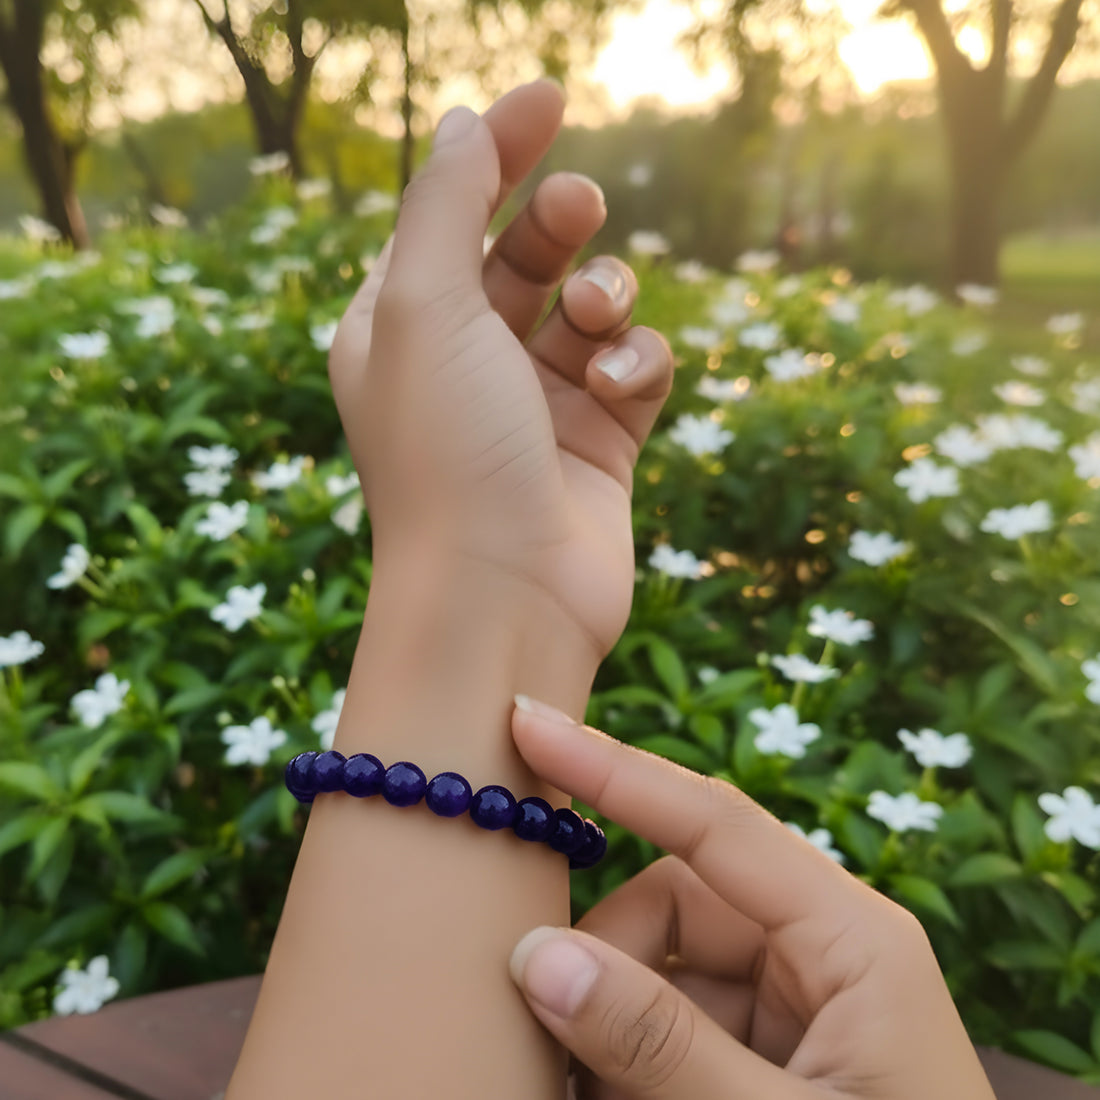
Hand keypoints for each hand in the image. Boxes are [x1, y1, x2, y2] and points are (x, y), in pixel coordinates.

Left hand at [328, 81, 673, 661]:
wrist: (503, 596)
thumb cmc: (447, 451)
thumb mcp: (424, 307)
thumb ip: (444, 204)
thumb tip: (464, 124)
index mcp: (403, 327)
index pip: (451, 214)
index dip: (496, 151)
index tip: (550, 98)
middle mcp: (468, 363)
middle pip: (526, 253)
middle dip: (557, 221)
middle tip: (576, 206)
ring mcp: (537, 405)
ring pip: (594, 307)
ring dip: (605, 296)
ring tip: (596, 324)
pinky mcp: (601, 443)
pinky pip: (635, 368)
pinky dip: (635, 362)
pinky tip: (617, 388)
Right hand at [507, 699, 997, 1099]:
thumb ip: (659, 1043)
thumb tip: (539, 956)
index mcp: (854, 940)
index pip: (715, 822)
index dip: (616, 769)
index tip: (531, 724)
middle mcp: (821, 954)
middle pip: (672, 903)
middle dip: (604, 963)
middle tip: (539, 1027)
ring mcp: (794, 1006)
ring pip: (660, 968)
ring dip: (609, 1025)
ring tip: (577, 1087)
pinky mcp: (770, 1054)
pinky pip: (674, 1024)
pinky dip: (630, 1061)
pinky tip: (606, 1094)